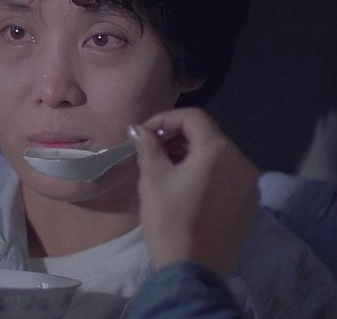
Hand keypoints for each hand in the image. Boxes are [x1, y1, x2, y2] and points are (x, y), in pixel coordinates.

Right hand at [129, 107, 259, 276]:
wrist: (192, 269)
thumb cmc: (170, 220)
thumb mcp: (153, 179)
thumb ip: (148, 146)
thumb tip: (137, 128)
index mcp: (218, 151)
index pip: (193, 117)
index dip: (166, 119)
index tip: (144, 132)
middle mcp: (242, 162)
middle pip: (208, 134)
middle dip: (178, 136)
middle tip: (152, 149)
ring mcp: (250, 183)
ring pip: (219, 154)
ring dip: (192, 153)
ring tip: (166, 167)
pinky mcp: (250, 202)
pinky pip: (228, 174)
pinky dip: (207, 171)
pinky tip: (187, 186)